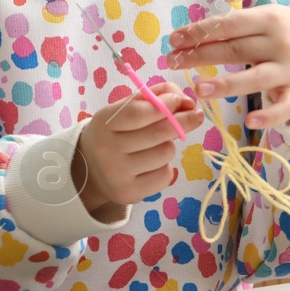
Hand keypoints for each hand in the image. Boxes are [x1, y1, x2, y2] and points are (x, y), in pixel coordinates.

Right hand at [72, 79, 202, 218]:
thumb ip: (156, 97)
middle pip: (157, 133)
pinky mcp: (129, 193)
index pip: (138, 113)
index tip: (179, 100)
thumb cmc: (117, 131)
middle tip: (196, 115)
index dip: (165, 105)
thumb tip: (188, 102)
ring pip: (165, 153)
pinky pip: (164, 175)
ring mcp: (117, 174)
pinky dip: (166, 166)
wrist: (93, 168)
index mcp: (104, 123)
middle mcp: (107, 150)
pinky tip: (153, 164)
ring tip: (159, 144)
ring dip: (169, 145)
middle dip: (184, 121)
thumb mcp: (127, 107)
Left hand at [164, 6, 289, 128]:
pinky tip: (249, 122)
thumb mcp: (264, 19)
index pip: (229, 24)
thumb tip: (189, 37)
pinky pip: (284, 108)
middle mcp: (280, 43)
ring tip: (200, 90)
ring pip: (256, 78)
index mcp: (269, 19)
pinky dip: (269, 117)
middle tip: (172, 62)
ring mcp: (289, 70)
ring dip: (227, 84)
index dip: (200, 32)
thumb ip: (234, 26)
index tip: (174, 40)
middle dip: (201, 55)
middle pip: (236, 50)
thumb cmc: (282, 32)